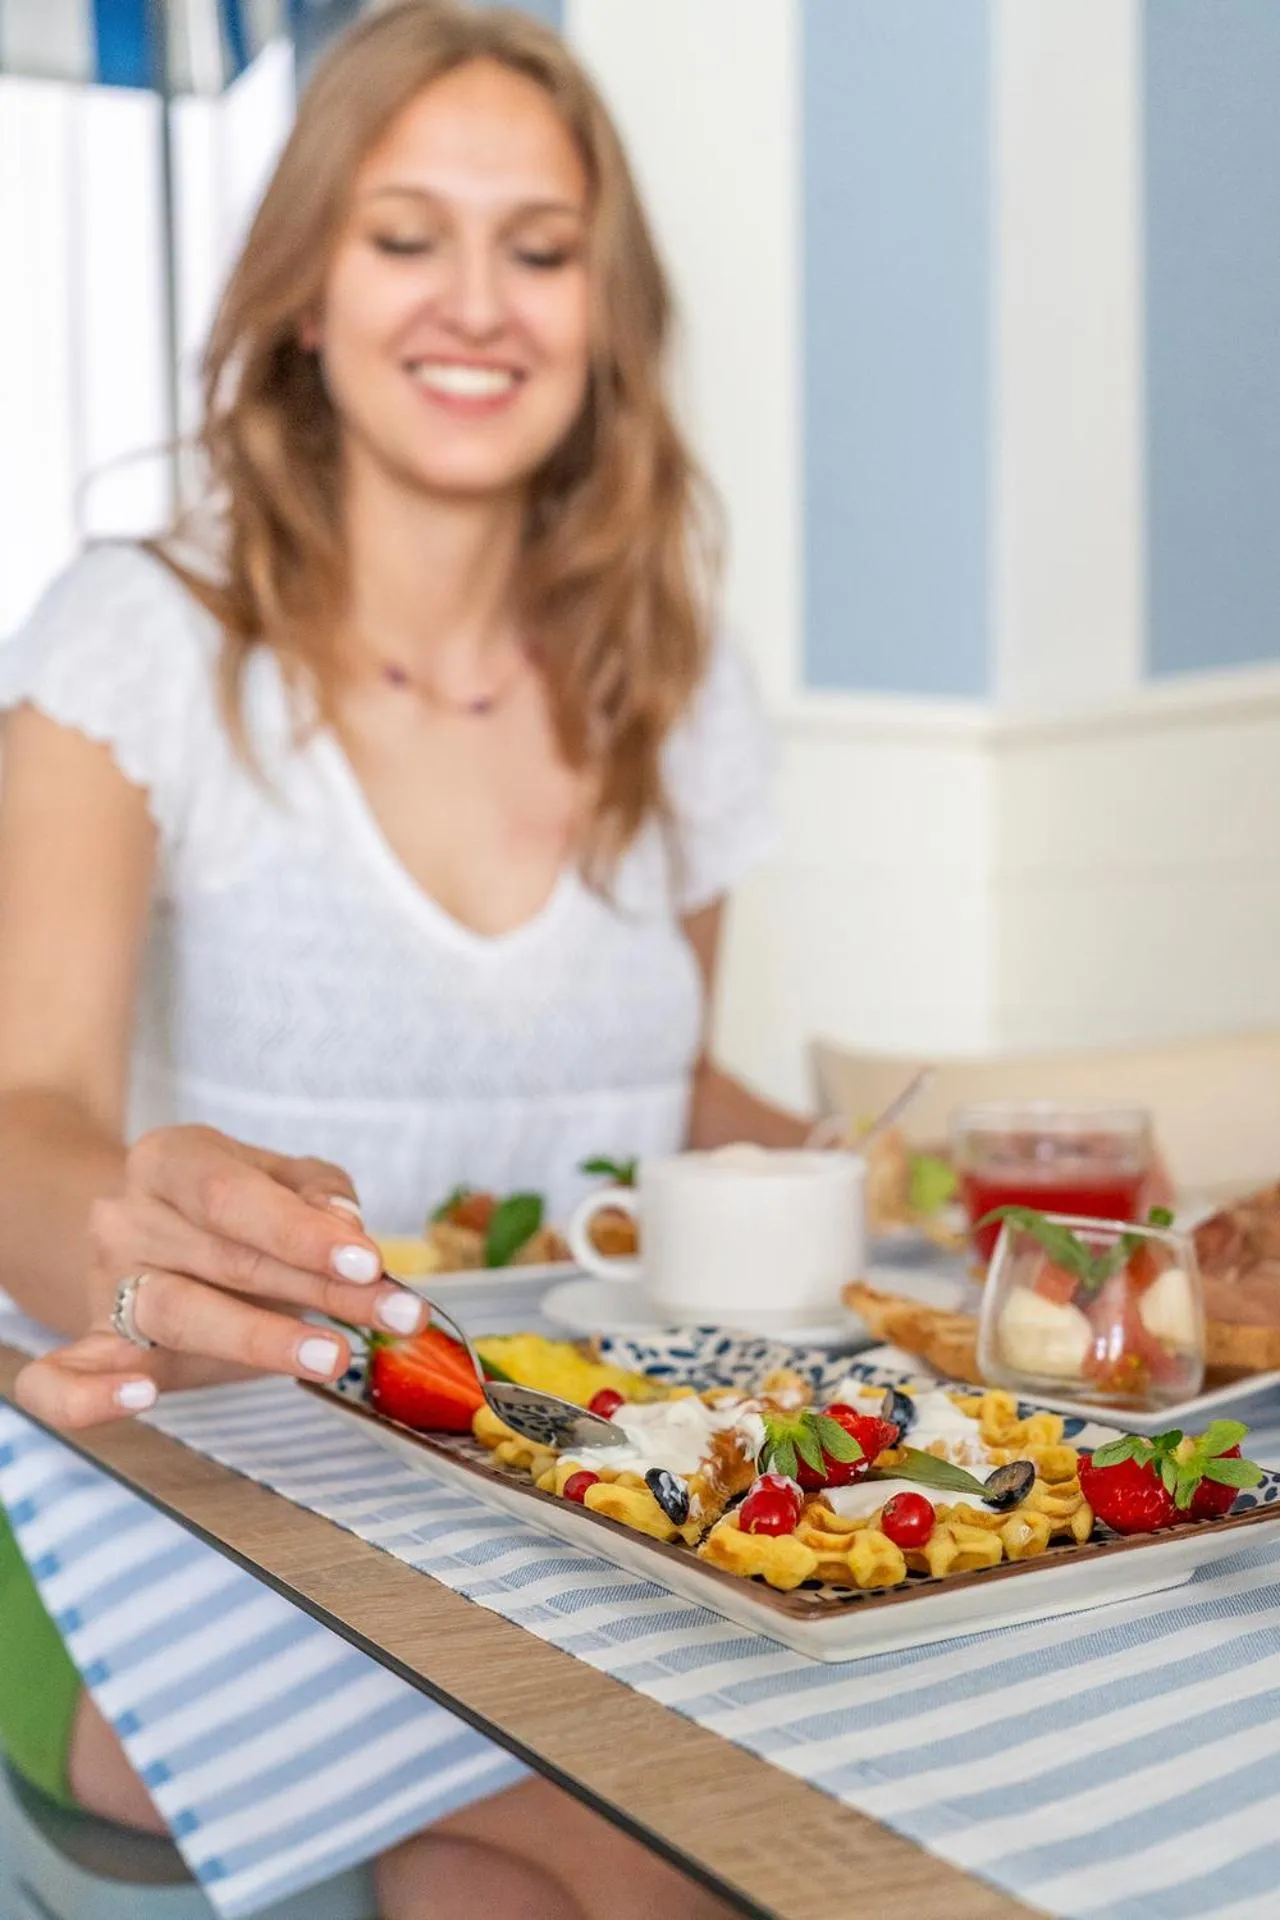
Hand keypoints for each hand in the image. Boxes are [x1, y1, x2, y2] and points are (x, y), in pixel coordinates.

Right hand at [14, 1125, 426, 1429]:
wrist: (147, 1231)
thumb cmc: (235, 1206)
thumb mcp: (281, 1179)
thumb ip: (318, 1194)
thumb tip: (346, 1226)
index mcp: (168, 1160)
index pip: (231, 1194)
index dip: (300, 1231)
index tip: (368, 1261)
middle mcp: (126, 1218)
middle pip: (224, 1258)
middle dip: (321, 1290)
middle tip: (394, 1315)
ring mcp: (107, 1286)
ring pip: (176, 1314)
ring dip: (260, 1339)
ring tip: (332, 1357)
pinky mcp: (95, 1347)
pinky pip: (60, 1380)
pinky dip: (88, 1397)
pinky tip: (140, 1399)